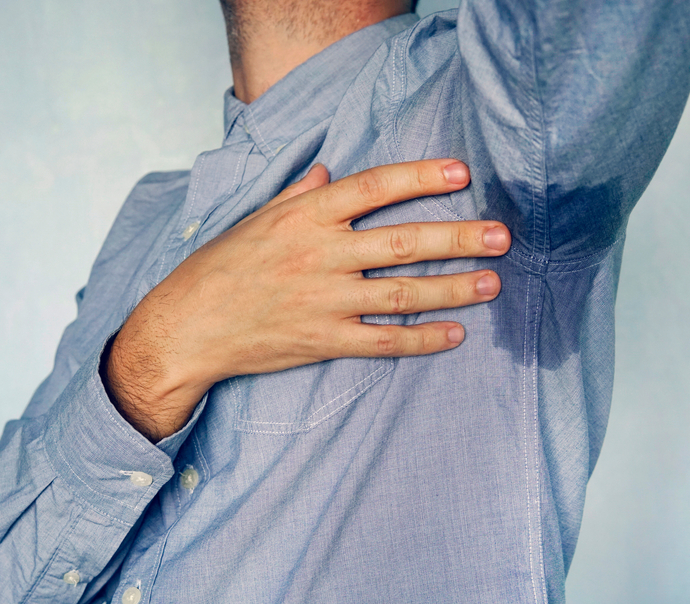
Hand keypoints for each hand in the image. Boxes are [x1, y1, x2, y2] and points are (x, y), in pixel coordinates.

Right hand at [104, 159, 510, 439]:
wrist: (188, 326)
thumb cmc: (221, 267)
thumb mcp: (257, 219)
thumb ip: (300, 196)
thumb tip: (332, 174)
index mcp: (305, 217)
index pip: (373, 187)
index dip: (420, 177)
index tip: (462, 174)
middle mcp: (319, 255)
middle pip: (401, 242)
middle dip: (457, 238)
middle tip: (501, 236)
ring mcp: (323, 300)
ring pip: (401, 294)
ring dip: (452, 289)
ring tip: (493, 284)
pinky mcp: (322, 341)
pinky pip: (382, 343)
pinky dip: (421, 341)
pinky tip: (454, 336)